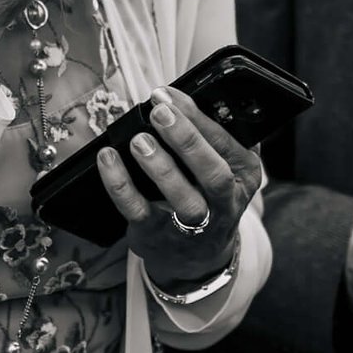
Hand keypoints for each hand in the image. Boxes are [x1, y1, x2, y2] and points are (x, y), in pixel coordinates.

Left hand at [95, 88, 265, 288]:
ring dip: (160, 167)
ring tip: (138, 140)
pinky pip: (138, 210)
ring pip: (183, 199)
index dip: (198, 117)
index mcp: (244, 176)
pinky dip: (120, 185)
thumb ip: (222, 136)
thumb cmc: (209, 195)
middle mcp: (224, 203)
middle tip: (159, 112)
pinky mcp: (157, 236)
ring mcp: (193, 225)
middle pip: (213, 174)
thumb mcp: (229, 167)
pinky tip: (108, 159)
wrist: (197, 257)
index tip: (169, 95)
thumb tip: (211, 97)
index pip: (226, 143)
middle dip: (187, 140)